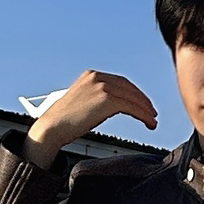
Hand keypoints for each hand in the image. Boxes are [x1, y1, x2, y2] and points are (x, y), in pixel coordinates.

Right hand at [25, 70, 157, 167]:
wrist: (52, 127)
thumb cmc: (64, 120)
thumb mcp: (82, 101)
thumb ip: (98, 97)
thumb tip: (115, 105)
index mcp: (91, 75)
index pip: (120, 81)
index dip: (134, 93)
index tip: (142, 103)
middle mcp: (97, 78)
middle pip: (129, 87)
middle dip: (142, 100)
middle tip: (151, 112)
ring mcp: (102, 87)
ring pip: (133, 97)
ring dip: (145, 109)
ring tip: (152, 120)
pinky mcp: (106, 100)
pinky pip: (132, 107)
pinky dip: (143, 115)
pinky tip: (148, 122)